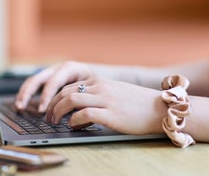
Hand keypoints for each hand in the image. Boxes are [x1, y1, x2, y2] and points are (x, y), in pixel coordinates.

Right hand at [15, 61, 94, 111]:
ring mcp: (52, 72)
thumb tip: (71, 118)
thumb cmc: (97, 88)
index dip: (46, 96)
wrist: (100, 79)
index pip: (54, 81)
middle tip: (22, 107)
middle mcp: (58, 68)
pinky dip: (27, 94)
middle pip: (39, 78)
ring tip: (18, 107)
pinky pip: (34, 85)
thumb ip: (80, 102)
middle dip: (28, 93)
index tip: (41, 110)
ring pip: (33, 80)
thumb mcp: (91, 93)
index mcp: (70, 68)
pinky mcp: (49, 79)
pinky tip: (21, 105)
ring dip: (24, 93)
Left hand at [45, 76, 165, 134]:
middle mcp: (100, 87)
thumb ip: (97, 96)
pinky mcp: (111, 114)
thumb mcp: (115, 92)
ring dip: (58, 112)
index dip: (55, 98)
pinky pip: (84, 114)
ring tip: (56, 122)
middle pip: (65, 92)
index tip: (51, 109)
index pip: (68, 86)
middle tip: (49, 118)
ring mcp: (105, 100)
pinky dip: (74, 121)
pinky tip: (74, 126)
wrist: (160, 108)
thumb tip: (79, 108)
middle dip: (52, 105)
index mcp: (100, 81)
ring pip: (70, 100)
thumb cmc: (137, 103)